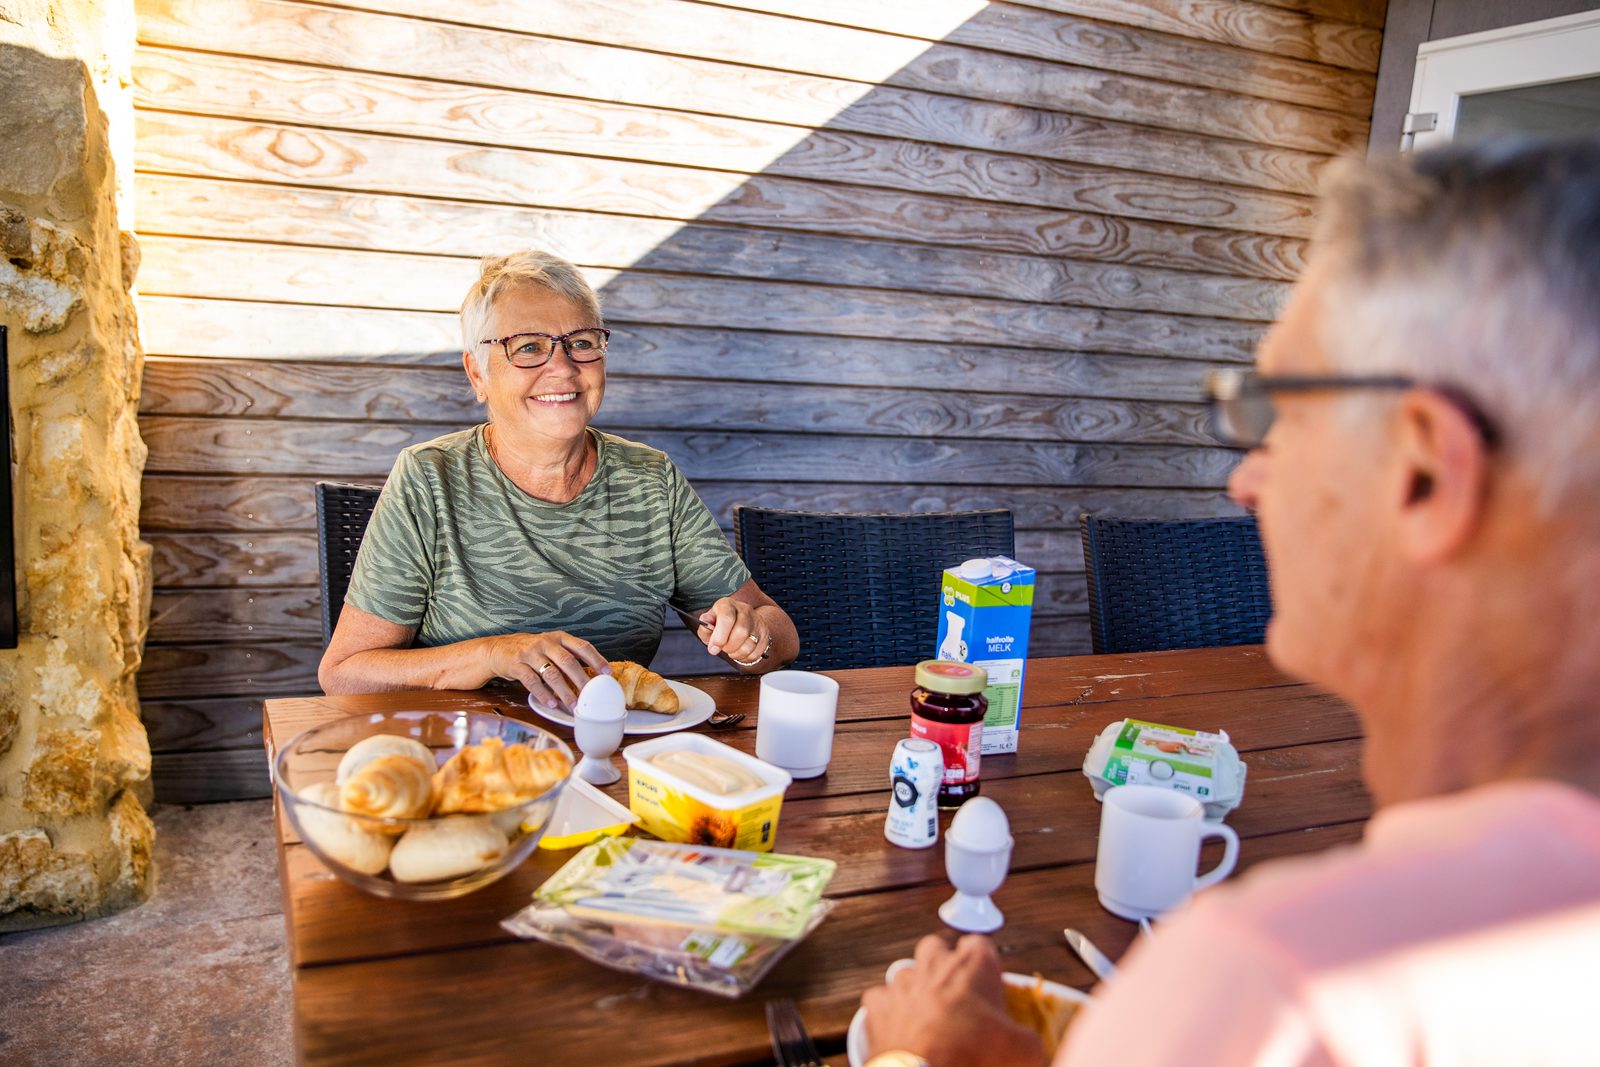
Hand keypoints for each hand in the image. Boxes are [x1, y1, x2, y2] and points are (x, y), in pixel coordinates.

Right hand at [482, 631, 609, 710]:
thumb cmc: (531, 651)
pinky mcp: (517, 665)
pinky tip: (551, 704)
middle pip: (568, 661)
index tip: (607, 673)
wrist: (498, 649)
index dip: (596, 659)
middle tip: (591, 696)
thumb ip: (568, 656)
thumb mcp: (550, 646)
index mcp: (559, 637)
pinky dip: (543, 694)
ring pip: (551, 674)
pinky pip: (532, 681)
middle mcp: (546, 642)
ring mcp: (530, 653)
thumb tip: (591, 676)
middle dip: (582, 680)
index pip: (582, 646)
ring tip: (573, 705)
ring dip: (564, 692)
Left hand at [696, 597, 768, 664]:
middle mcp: (745, 610)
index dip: (719, 637)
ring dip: (736, 653)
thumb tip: (705, 621)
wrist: (739, 622)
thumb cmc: (720, 625)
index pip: (727, 618)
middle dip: (729, 646)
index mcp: (728, 605)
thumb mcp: (709, 625)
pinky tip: (739, 652)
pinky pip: (756, 652)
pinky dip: (745, 657)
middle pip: (741, 632)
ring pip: (750, 644)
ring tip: (731, 650)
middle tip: (723, 648)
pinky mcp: (764, 634)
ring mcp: (757, 622)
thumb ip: (705, 626)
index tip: (713, 649)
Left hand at [861, 936, 1047, 1066]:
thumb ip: (1030, 1041)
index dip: (984, 963)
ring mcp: (904, 982)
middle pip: (937, 947)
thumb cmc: (970, 1054)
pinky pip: (881, 998)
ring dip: (917, 988)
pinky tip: (901, 1027)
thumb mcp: (1020, 1050)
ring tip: (929, 1014)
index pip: (980, 944)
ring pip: (908, 971)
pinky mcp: (879, 1004)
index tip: (987, 980)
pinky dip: (889, 1010)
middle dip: (944, 965)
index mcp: (974, 965)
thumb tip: (1035, 1049)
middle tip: (956, 993)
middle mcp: (936, 964)